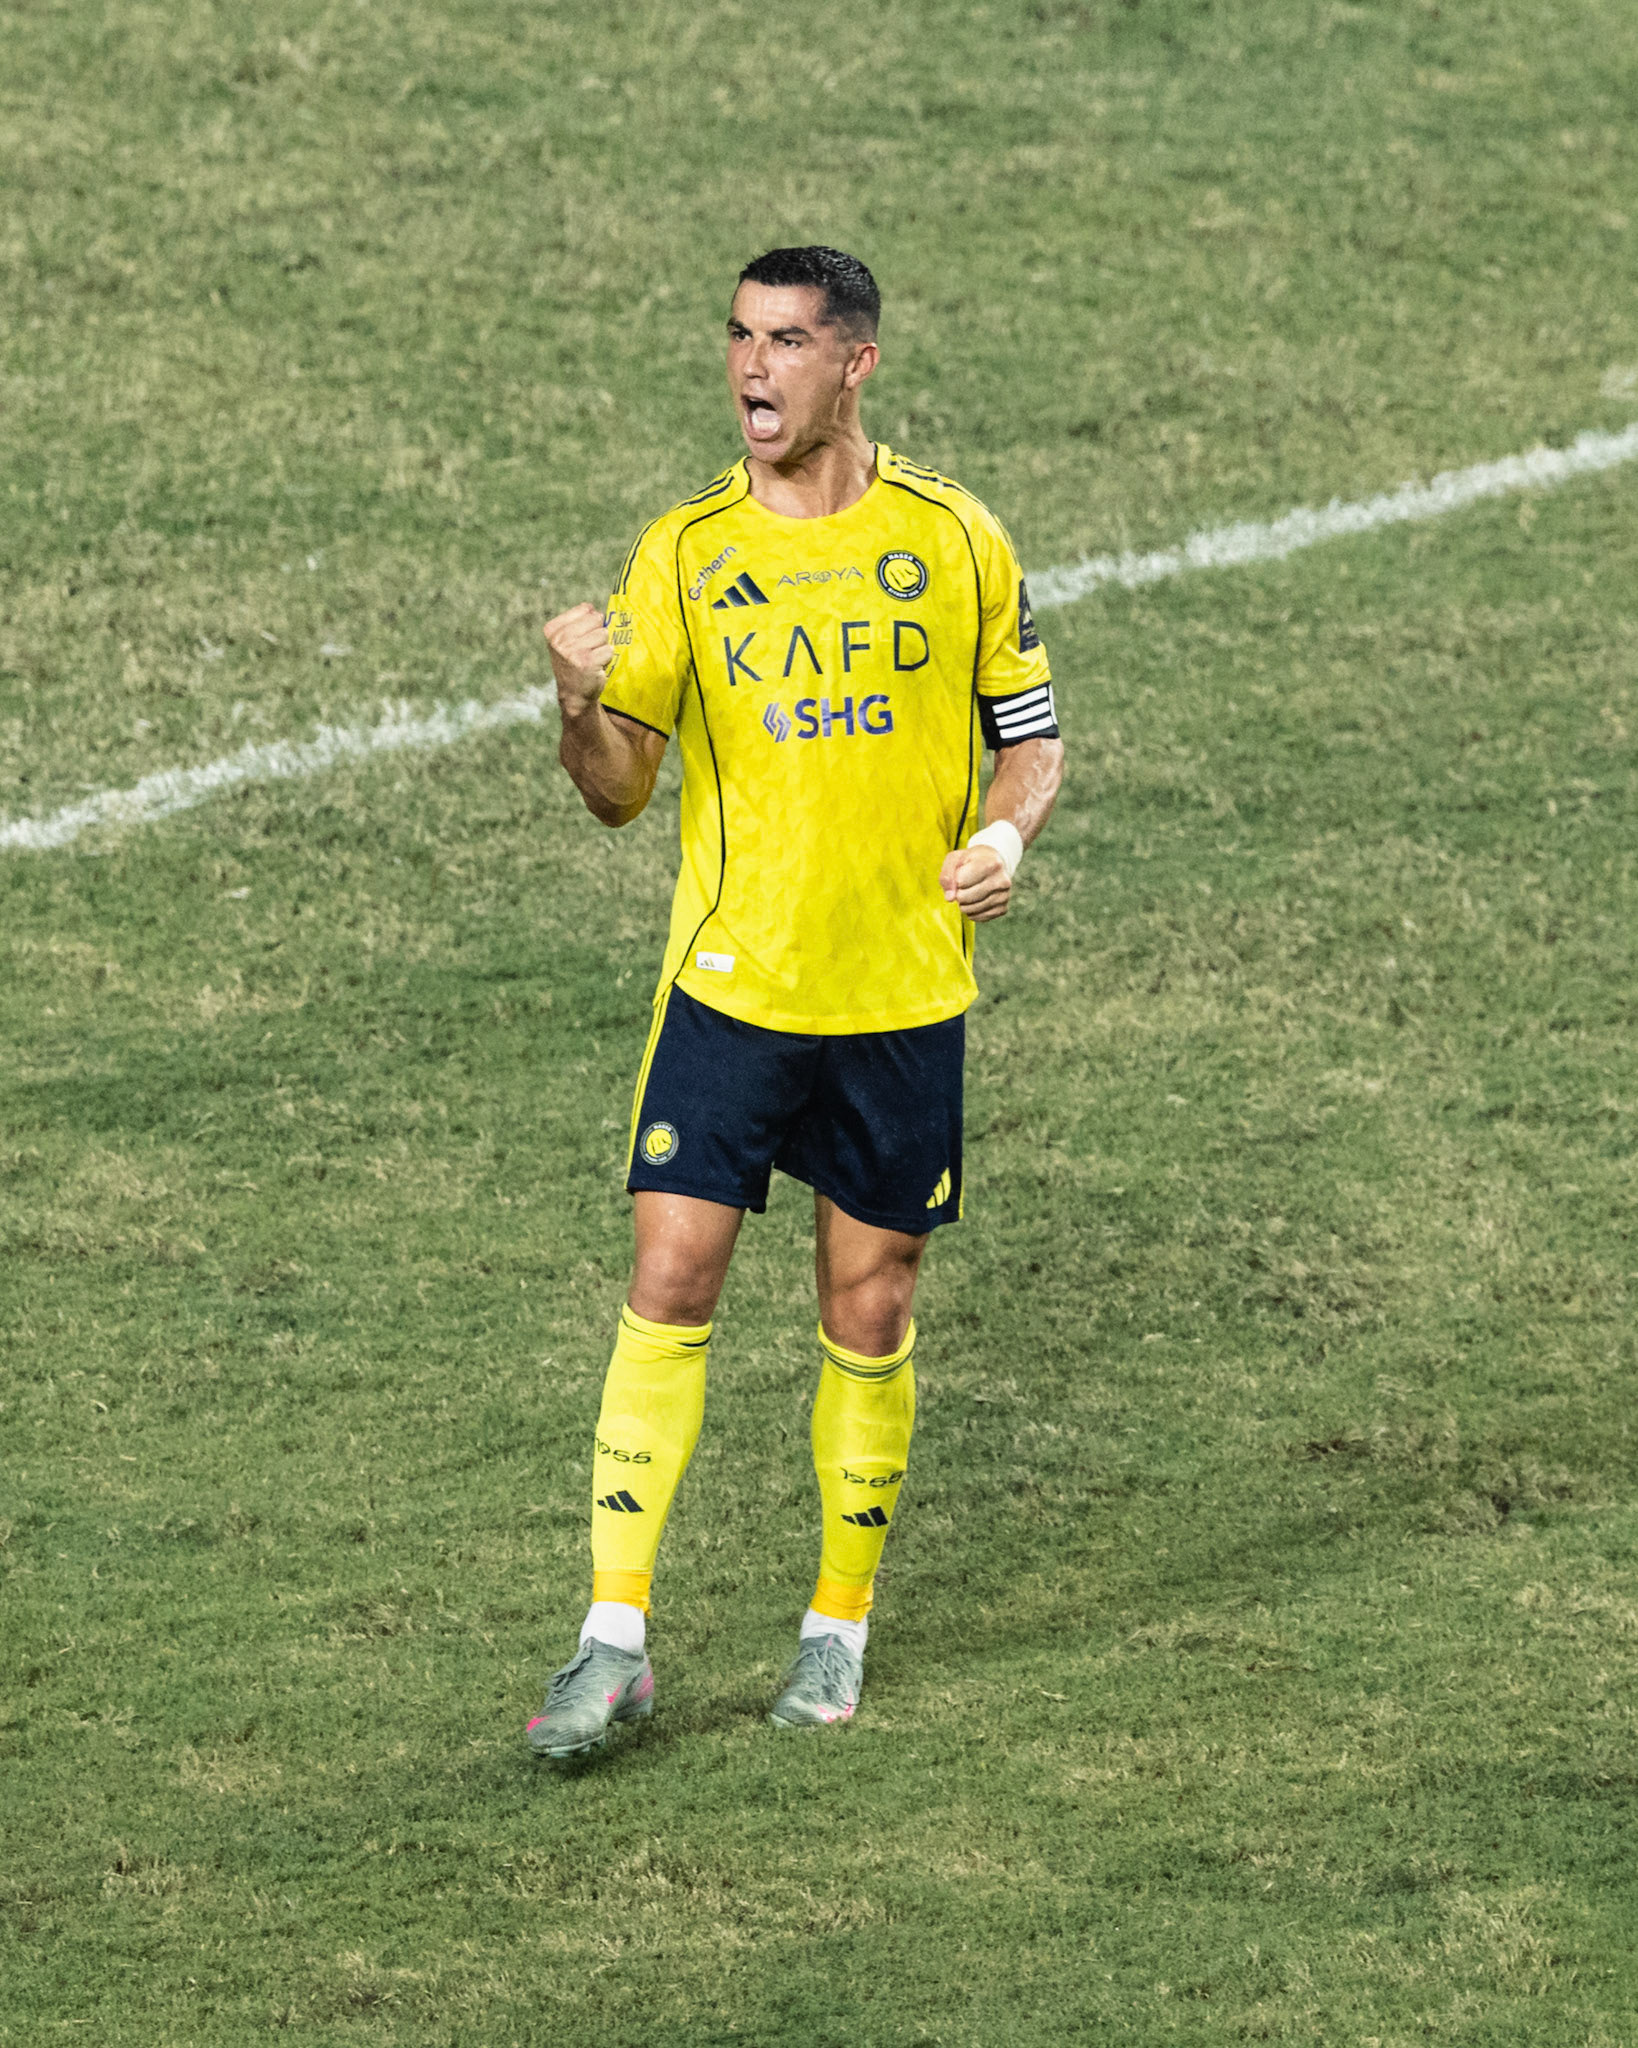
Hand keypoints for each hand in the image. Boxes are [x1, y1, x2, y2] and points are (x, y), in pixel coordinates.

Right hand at [543, 602, 613, 717]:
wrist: (574, 693)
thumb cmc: (575, 662)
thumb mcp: (568, 639)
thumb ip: (580, 620)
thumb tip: (593, 609)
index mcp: (553, 629)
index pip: (586, 609)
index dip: (590, 624)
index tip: (581, 639)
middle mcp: (559, 639)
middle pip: (596, 619)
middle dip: (598, 634)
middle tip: (588, 650)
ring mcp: (572, 651)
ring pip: (604, 634)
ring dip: (602, 647)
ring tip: (592, 658)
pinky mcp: (587, 662)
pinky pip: (609, 649)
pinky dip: (607, 658)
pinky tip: (596, 667)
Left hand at [939, 843, 1010, 922]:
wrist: (995, 865)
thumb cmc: (972, 861)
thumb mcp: (956, 859)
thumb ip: (947, 875)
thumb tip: (950, 898)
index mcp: (991, 863)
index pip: (960, 881)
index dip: (956, 879)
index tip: (963, 872)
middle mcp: (1002, 881)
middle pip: (964, 897)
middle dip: (958, 893)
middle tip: (964, 885)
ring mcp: (1004, 896)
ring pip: (969, 910)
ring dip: (963, 903)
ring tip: (970, 892)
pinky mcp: (1003, 909)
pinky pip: (977, 917)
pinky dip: (971, 911)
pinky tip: (976, 900)